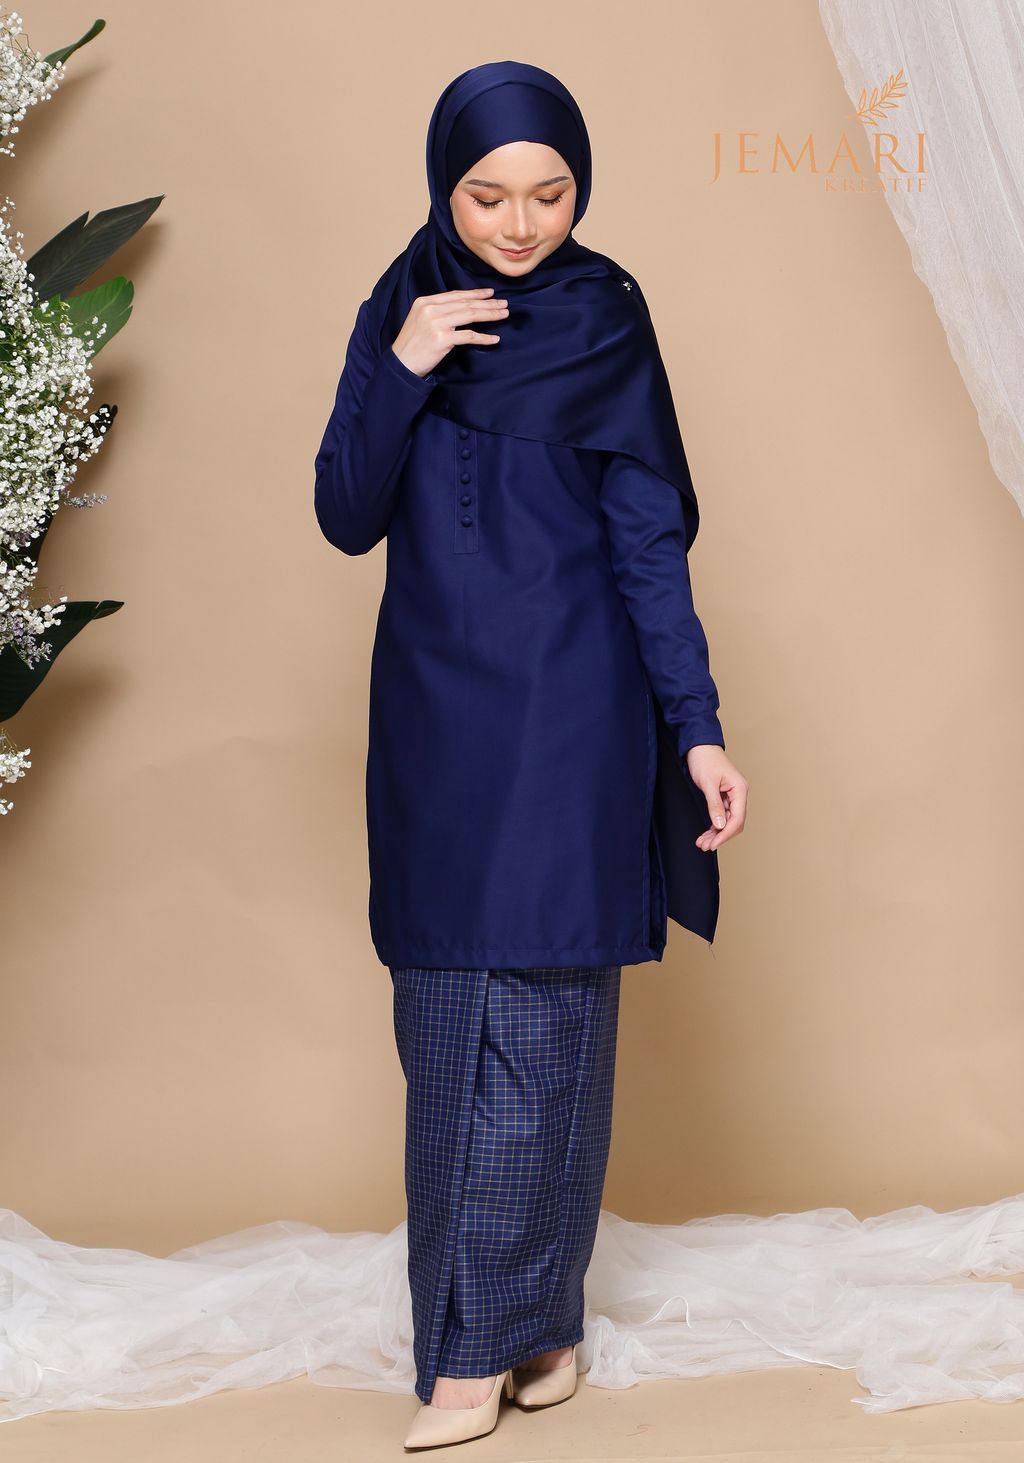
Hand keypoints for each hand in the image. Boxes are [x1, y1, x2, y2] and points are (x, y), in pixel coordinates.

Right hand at [391, 287, 509, 377]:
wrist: (401, 364)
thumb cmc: (413, 345)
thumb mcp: (421, 320)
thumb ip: (438, 312)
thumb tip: (462, 308)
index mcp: (425, 302)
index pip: (456, 295)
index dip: (475, 294)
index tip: (491, 294)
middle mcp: (430, 309)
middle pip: (466, 304)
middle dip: (487, 303)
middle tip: (504, 304)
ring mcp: (436, 324)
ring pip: (469, 315)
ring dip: (489, 315)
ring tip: (504, 314)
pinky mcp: (441, 339)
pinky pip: (468, 336)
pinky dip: (483, 337)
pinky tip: (494, 338)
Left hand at [685, 745, 747, 851]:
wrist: (699, 746)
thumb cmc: (705, 760)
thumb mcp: (708, 783)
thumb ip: (714, 805)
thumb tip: (720, 825)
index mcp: (740, 789)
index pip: (737, 818)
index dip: (725, 833)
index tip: (713, 843)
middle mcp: (739, 794)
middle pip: (734, 822)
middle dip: (720, 836)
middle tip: (705, 846)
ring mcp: (732, 796)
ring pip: (727, 821)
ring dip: (716, 833)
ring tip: (702, 843)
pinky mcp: (723, 797)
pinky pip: (721, 816)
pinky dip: (714, 826)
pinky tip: (705, 834)